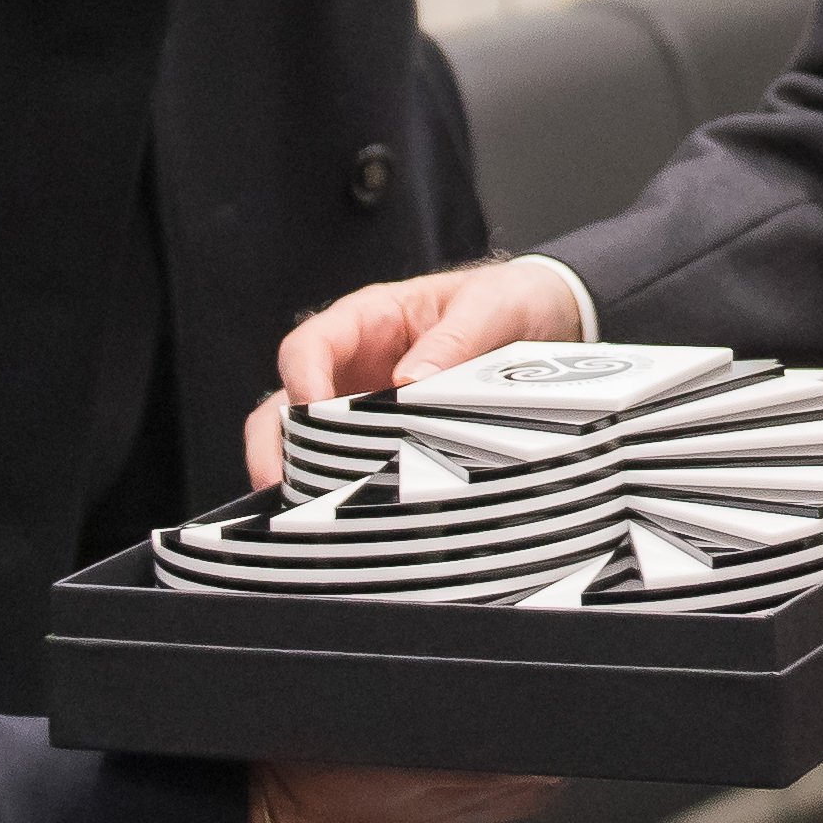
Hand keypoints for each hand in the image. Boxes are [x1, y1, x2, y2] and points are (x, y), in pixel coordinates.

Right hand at [246, 261, 586, 487]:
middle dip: (277, 447)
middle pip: (287, 405)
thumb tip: (410, 382)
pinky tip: (355, 521)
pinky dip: (347, 490)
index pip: (310, 346)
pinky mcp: (390, 438)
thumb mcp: (489, 308)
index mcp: (370, 319)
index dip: (300, 379)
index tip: (311, 412)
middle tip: (286, 487)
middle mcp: (356, 364)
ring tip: (312, 518)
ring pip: (309, 443)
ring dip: (305, 477)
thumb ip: (454, 340)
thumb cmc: (506, 300)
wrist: (545, 314)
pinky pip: (355, 465)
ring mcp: (366, 404)